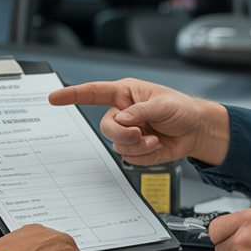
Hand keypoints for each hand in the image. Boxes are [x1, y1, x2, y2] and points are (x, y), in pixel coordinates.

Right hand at [48, 78, 230, 165]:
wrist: (196, 130)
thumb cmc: (182, 109)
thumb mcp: (164, 104)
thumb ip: (140, 111)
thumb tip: (122, 119)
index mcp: (125, 93)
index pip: (93, 93)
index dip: (72, 95)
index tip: (54, 97)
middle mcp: (123, 112)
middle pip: (106, 126)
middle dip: (123, 133)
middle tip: (141, 133)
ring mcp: (128, 131)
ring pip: (117, 144)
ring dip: (137, 145)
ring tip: (154, 138)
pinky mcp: (135, 148)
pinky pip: (129, 156)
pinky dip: (144, 154)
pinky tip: (156, 146)